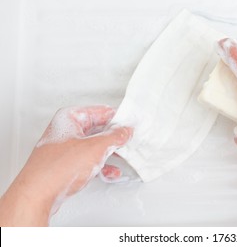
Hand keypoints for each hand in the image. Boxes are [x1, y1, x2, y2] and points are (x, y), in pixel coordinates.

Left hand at [0, 105, 131, 225]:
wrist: (38, 194)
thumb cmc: (56, 168)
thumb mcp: (95, 148)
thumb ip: (114, 137)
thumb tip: (124, 131)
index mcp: (69, 117)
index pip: (100, 111)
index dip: (117, 118)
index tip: (129, 125)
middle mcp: (65, 130)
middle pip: (97, 129)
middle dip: (113, 137)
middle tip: (127, 140)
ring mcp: (65, 147)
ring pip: (93, 145)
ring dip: (109, 152)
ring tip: (122, 156)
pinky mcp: (66, 164)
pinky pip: (88, 160)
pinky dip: (100, 165)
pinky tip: (110, 171)